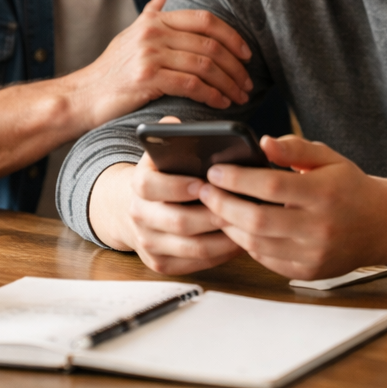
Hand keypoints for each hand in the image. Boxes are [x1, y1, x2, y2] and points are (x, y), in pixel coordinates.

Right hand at [61, 0, 253, 130]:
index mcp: (156, 20)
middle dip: (236, 66)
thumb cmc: (113, 67)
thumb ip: (155, 7)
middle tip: (247, 82)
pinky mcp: (147, 78)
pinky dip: (212, 94)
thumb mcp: (134, 30)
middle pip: (210, 45)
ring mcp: (150, 54)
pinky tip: (221, 102)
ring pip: (204, 66)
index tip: (247, 54)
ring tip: (239, 95)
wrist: (83, 95)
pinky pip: (191, 84)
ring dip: (228, 83)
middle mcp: (154, 32)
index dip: (232, 36)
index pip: (205, 20)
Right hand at [91, 146, 243, 273]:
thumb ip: (168, 137)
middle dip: (212, 215)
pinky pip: (196, 264)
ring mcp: (149, 243)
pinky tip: (241, 241)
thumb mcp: (160, 154)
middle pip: (178, 221)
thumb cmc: (163, 175)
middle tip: (242, 207)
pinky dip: (221, 255)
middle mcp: (139, 216)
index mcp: (138, 185)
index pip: (150, 187)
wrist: (136, 208)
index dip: (177, 186)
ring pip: (192, 247)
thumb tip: (173, 123)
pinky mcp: (161, 264)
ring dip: (224, 238)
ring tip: (250, 225)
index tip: (203, 183)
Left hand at [201, 136, 386, 278]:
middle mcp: (319, 227)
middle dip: (223, 204)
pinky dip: (246, 243)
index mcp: (324, 193)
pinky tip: (236, 227)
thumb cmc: (349, 187)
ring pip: (256, 244)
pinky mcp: (307, 271)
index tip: (215, 170)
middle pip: (257, 219)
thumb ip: (295, 148)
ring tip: (214, 207)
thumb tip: (262, 142)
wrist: (380, 225)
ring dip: (229, 225)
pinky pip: (266, 259)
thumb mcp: (329, 158)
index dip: (238, 178)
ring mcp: (313, 254)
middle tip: (204, 190)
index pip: (271, 185)